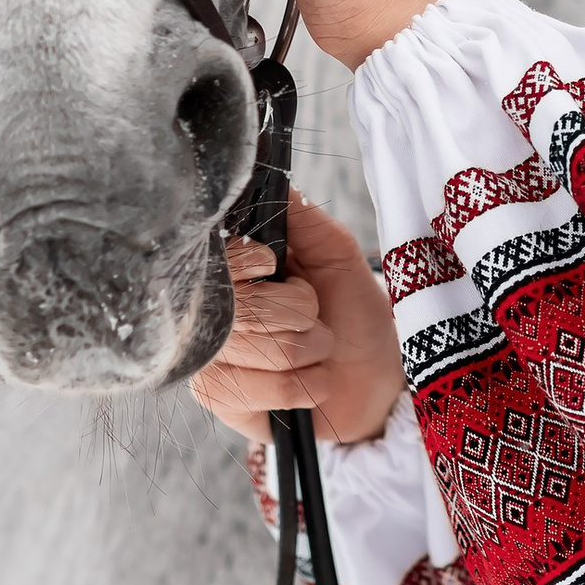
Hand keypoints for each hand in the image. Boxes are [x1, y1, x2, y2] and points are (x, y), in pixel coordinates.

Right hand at [191, 191, 405, 448]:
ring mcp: (211, 355)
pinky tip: (308, 382)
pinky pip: (248, 391)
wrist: (373, 379)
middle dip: (296, 313)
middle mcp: (213, 308)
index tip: (274, 265)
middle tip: (312, 316)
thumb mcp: (338, 256)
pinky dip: (297, 386)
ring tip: (316, 349)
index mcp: (236, 267)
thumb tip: (279, 186)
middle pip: (238, 307)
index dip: (249, 264)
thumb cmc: (352, 313)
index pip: (213, 257)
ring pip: (250, 349)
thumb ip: (307, 220)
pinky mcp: (220, 398)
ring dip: (303, 352)